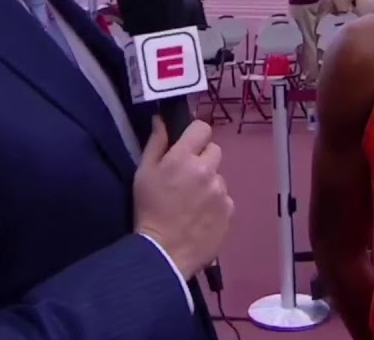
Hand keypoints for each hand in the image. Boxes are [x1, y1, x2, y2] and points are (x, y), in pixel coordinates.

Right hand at [133, 116, 232, 279]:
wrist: (164, 252)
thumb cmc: (148, 210)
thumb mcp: (143, 173)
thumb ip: (156, 143)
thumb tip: (161, 120)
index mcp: (183, 157)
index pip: (202, 128)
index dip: (195, 135)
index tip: (188, 146)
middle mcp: (207, 170)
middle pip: (214, 150)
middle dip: (203, 159)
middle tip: (188, 177)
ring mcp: (221, 191)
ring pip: (219, 176)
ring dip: (209, 183)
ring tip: (192, 202)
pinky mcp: (229, 210)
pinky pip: (224, 198)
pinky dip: (215, 203)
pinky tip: (201, 216)